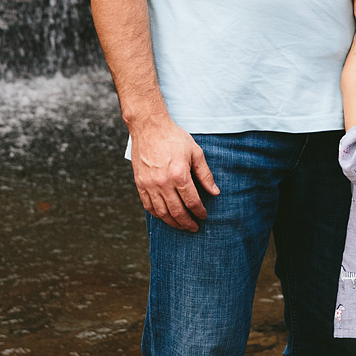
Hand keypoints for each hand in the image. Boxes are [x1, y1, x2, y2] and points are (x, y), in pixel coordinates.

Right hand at [130, 113, 218, 231]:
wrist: (149, 127)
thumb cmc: (173, 137)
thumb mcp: (195, 152)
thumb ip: (205, 174)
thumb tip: (215, 192)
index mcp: (179, 175)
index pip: (192, 201)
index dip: (199, 211)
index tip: (203, 216)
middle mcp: (163, 183)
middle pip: (176, 211)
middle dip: (187, 222)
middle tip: (194, 227)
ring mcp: (149, 185)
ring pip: (161, 212)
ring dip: (172, 222)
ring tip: (181, 226)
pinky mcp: (140, 184)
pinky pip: (148, 206)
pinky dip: (157, 214)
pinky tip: (164, 216)